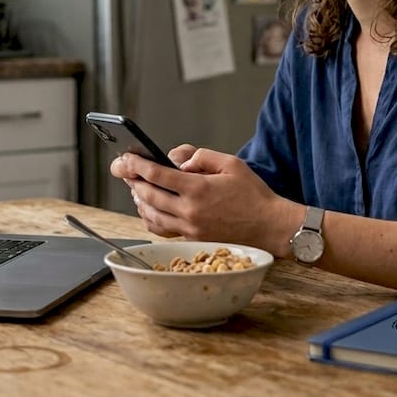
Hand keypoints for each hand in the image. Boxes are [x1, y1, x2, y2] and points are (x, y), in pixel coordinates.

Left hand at [109, 145, 300, 256]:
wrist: (270, 226)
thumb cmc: (253, 194)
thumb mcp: (231, 163)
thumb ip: (202, 156)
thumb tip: (179, 160)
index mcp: (198, 189)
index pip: (157, 175)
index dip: (137, 165)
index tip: (127, 158)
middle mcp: (190, 211)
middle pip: (149, 196)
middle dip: (134, 181)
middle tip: (126, 171)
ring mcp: (190, 228)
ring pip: (151, 215)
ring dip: (139, 201)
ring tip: (137, 189)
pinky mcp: (193, 239)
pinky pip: (163, 230)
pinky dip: (150, 219)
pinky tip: (149, 210)